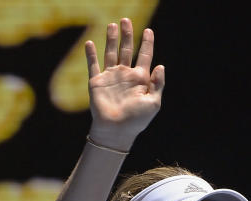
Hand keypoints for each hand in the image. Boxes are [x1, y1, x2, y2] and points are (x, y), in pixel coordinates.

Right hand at [85, 18, 164, 149]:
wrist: (117, 130)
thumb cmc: (137, 119)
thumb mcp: (154, 102)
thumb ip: (158, 84)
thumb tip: (160, 65)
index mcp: (140, 79)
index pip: (145, 56)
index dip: (147, 43)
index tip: (149, 30)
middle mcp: (125, 75)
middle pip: (126, 49)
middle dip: (127, 35)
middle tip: (126, 20)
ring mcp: (111, 77)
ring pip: (110, 53)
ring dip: (111, 39)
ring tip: (112, 25)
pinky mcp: (97, 82)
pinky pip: (93, 65)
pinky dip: (90, 54)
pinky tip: (90, 42)